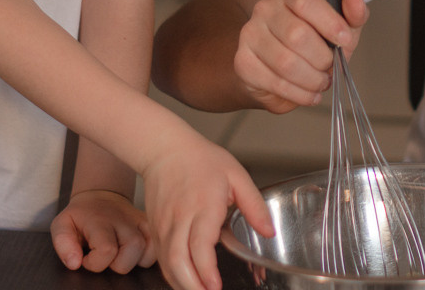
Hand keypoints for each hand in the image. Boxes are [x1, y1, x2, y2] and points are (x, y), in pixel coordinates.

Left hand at [50, 189, 154, 272]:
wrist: (100, 196)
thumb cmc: (80, 217)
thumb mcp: (62, 225)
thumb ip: (63, 244)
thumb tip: (75, 263)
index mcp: (100, 221)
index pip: (107, 250)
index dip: (95, 263)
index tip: (87, 258)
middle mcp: (124, 220)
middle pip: (133, 249)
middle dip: (118, 264)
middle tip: (106, 258)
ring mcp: (139, 221)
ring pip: (149, 249)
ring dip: (134, 261)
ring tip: (119, 256)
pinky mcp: (149, 224)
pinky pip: (157, 247)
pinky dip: (148, 256)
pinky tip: (134, 254)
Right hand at [142, 133, 274, 289]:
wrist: (164, 148)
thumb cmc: (200, 159)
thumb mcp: (236, 175)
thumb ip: (254, 205)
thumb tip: (269, 231)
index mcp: (202, 205)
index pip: (199, 244)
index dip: (206, 270)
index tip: (216, 286)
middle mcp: (179, 219)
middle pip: (178, 262)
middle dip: (193, 286)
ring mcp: (164, 226)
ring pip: (168, 264)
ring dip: (182, 284)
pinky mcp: (155, 229)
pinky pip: (162, 259)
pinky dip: (173, 275)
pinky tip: (188, 281)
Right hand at [233, 0, 367, 112]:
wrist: (283, 68)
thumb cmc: (315, 43)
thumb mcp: (342, 28)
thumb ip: (353, 15)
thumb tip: (355, 2)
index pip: (306, 0)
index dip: (329, 23)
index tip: (345, 41)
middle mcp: (266, 10)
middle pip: (297, 34)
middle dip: (322, 59)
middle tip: (330, 67)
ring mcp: (251, 35)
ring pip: (286, 62)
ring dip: (312, 79)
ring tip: (320, 82)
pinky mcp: (244, 62)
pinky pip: (275, 82)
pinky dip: (299, 94)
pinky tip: (308, 93)